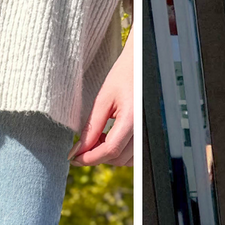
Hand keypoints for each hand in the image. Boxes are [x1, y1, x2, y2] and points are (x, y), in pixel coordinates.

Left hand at [72, 23, 135, 166]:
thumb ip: (91, 128)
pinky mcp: (150, 134)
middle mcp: (145, 129)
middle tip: (81, 145)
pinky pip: (134, 155)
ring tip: (96, 138)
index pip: (110, 150)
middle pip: (118, 158)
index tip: (74, 158)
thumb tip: (79, 150)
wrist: (143, 64)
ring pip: (126, 160)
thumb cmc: (124, 75)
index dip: (90, 158)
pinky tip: (109, 138)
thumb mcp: (103, 99)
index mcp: (133, 119)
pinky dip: (119, 152)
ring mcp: (149, 133)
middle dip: (97, 156)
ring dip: (108, 155)